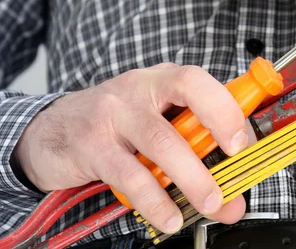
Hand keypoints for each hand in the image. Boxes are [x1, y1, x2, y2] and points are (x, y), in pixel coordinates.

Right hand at [14, 64, 254, 233]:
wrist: (51, 130)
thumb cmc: (115, 123)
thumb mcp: (155, 117)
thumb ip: (194, 142)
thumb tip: (236, 185)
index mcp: (161, 79)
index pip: (199, 81)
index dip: (226, 108)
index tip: (243, 142)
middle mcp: (139, 89)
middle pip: (186, 101)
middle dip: (218, 133)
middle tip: (234, 168)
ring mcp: (113, 115)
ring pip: (161, 142)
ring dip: (191, 178)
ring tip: (210, 203)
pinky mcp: (92, 146)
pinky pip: (130, 176)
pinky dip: (155, 201)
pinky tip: (169, 217)